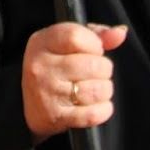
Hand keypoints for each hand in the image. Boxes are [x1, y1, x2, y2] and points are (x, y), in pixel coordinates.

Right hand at [21, 22, 127, 141]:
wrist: (30, 104)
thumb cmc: (54, 68)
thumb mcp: (66, 44)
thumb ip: (96, 35)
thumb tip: (119, 33)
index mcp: (42, 42)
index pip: (76, 37)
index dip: (94, 44)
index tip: (94, 51)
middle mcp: (41, 66)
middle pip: (93, 65)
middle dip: (104, 70)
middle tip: (96, 73)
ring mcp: (47, 92)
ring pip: (96, 90)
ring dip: (104, 91)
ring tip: (96, 89)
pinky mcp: (55, 116)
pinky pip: (93, 114)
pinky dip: (102, 110)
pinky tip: (96, 105)